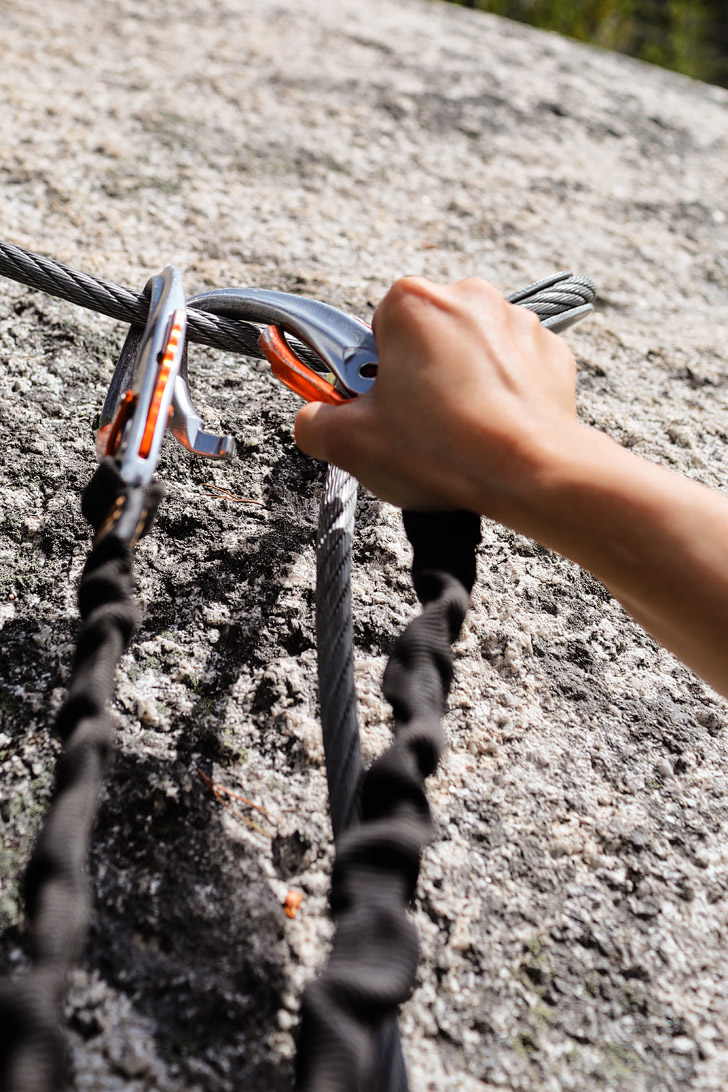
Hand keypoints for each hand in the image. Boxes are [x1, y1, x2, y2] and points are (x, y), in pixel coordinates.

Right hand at [294, 276, 580, 518]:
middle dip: (417, 378)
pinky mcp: (551, 353)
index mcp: (413, 303)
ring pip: (470, 353)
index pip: (373, 331)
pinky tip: (493, 431)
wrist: (531, 475)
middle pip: (424, 339)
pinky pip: (513, 370)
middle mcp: (468, 297)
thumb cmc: (445, 450)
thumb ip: (314, 423)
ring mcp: (516, 321)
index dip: (372, 375)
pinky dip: (502, 395)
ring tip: (458, 435)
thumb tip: (313, 421)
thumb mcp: (349, 444)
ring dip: (460, 385)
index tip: (379, 408)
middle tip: (417, 429)